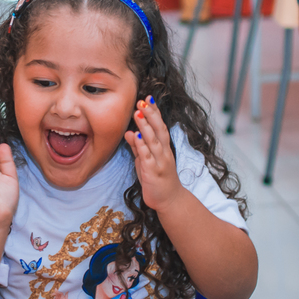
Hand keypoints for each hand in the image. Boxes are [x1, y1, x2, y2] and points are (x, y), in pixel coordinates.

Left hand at [124, 97, 181, 211]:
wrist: (169, 200)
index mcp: (164, 147)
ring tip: (138, 113)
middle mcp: (164, 152)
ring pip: (153, 140)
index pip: (160, 125)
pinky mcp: (153, 172)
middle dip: (151, 114)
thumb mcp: (145, 160)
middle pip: (159, 129)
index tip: (148, 98)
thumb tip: (129, 132)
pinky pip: (147, 156)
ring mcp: (159, 161)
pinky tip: (135, 136)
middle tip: (142, 101)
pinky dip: (141, 146)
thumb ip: (138, 147)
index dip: (154, 112)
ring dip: (146, 126)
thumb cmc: (157, 179)